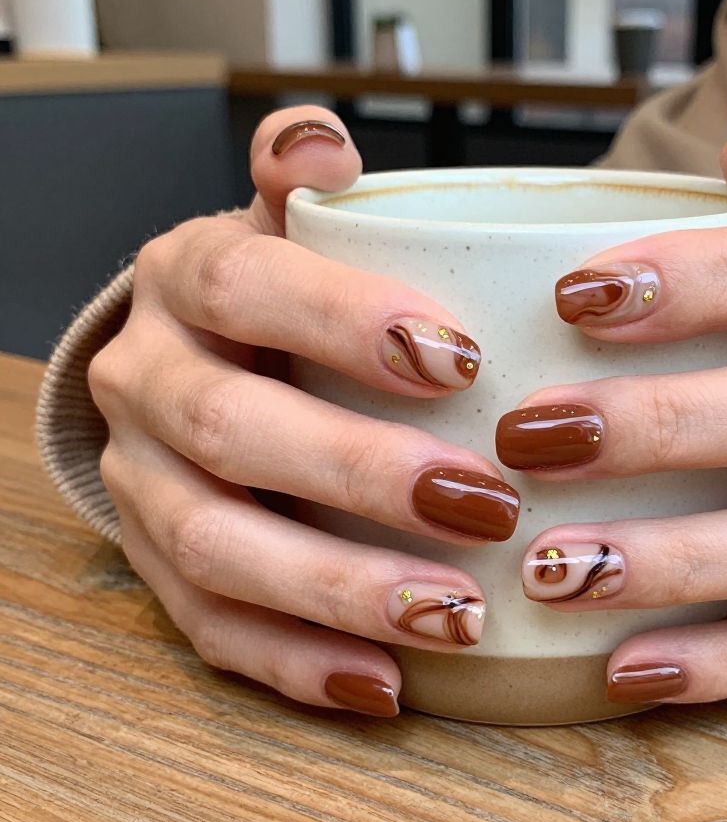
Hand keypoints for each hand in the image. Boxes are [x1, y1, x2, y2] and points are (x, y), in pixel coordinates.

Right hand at [88, 107, 519, 716]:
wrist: (201, 360)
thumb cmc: (279, 297)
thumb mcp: (288, 227)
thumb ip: (303, 181)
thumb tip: (323, 139)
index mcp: (185, 280)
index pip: (247, 286)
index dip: (345, 321)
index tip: (463, 360)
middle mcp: (148, 379)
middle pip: (232, 430)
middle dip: (359, 473)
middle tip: (486, 504)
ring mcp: (144, 483)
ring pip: (219, 545)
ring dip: (339, 589)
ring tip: (456, 616)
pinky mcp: (161, 566)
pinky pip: (213, 627)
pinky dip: (300, 661)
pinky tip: (386, 682)